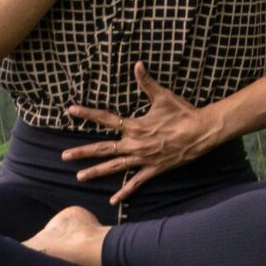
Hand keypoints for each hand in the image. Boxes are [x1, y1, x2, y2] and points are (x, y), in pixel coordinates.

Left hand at [61, 65, 217, 205]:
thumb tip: (137, 64)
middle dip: (83, 152)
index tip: (71, 110)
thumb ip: (147, 82)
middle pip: (104, 148)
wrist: (201, 132)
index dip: (87, 114)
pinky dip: (124, 192)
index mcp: (135, 126)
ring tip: (79, 176)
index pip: (106, 119)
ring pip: (115, 167)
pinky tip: (113, 201)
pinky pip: (136, 183)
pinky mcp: (153, 169)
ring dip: (96, 171)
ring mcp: (143, 159)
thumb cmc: (182, 113)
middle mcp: (135, 144)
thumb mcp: (163, 96)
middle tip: (64, 156)